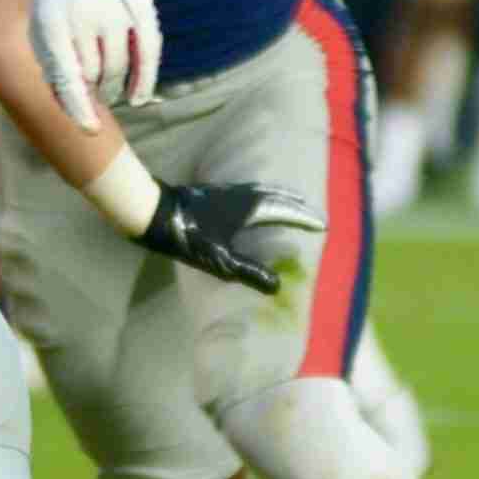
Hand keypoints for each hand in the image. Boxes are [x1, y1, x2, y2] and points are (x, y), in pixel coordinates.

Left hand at [30, 0, 161, 129]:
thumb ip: (54, 63)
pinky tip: (139, 97)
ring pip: (118, 66)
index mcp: (54, 25)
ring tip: (108, 91)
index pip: (69, 77)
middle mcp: (85, 18)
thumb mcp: (40, 25)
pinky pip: (149, 49)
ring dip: (113, 85)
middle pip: (94, 75)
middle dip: (93, 91)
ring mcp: (114, 10)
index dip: (79, 107)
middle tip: (93, 95)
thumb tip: (71, 105)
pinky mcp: (138, 3)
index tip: (90, 130)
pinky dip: (145, 76)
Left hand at [139, 180, 323, 295]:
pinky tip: (256, 201)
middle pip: (278, 198)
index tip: (323, 226)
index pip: (286, 213)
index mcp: (251, 208)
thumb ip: (250, 273)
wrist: (155, 212)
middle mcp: (244, 195)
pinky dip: (264, 194)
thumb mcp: (221, 261)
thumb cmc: (189, 237)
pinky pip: (250, 191)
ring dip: (281, 197)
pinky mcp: (216, 192)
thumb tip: (277, 287)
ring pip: (264, 191)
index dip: (304, 220)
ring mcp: (229, 191)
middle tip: (313, 214)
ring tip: (293, 203)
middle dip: (297, 206)